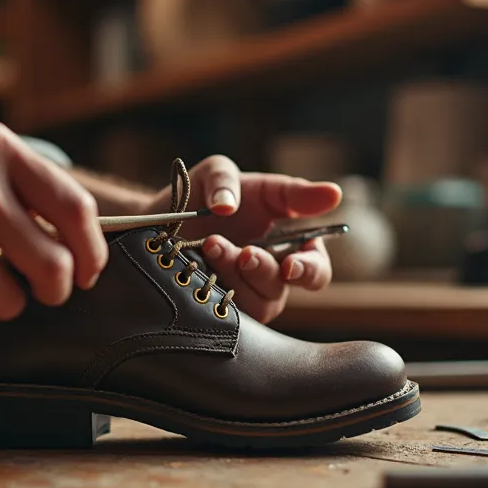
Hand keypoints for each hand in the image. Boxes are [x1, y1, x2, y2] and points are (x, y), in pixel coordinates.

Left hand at [139, 156, 340, 322]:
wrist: (153, 217)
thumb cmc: (201, 194)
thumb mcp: (228, 173)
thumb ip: (282, 186)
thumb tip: (333, 194)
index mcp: (288, 242)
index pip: (315, 264)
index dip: (310, 268)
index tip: (290, 265)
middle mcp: (272, 273)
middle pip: (289, 293)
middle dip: (269, 273)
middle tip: (245, 254)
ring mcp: (247, 294)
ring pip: (258, 300)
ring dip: (235, 273)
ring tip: (210, 245)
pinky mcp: (221, 310)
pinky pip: (228, 313)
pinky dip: (214, 289)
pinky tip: (196, 267)